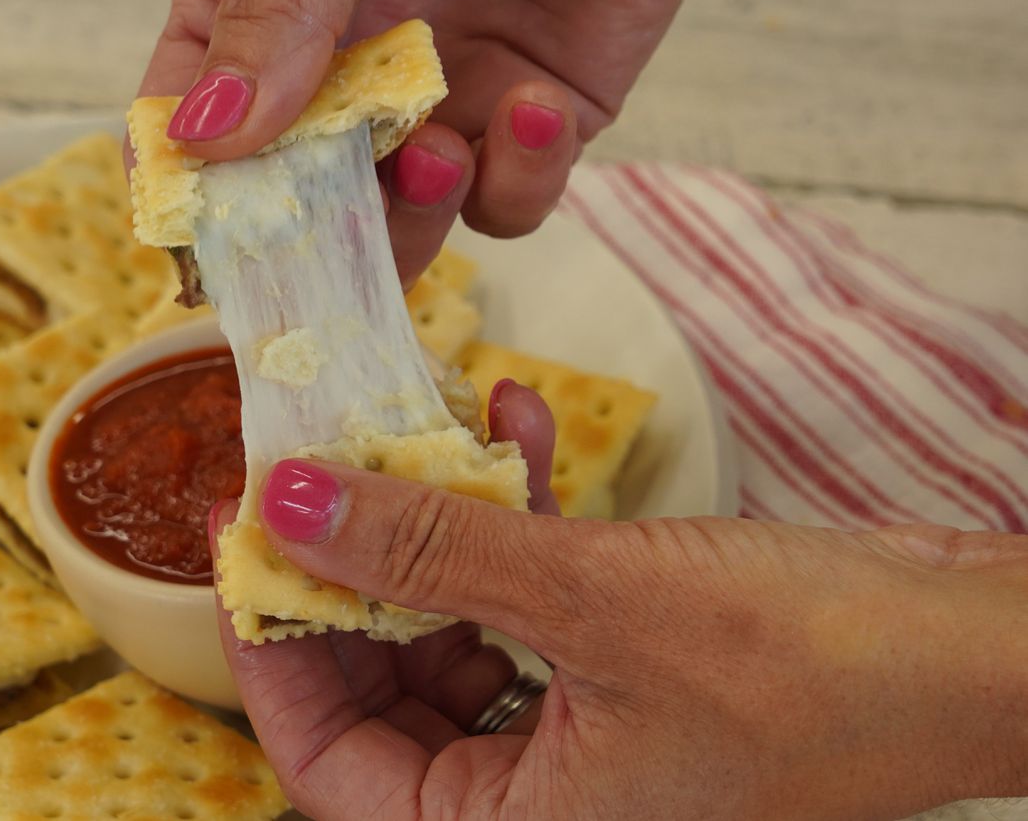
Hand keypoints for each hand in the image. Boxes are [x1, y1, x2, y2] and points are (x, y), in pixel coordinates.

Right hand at [136, 0, 975, 284]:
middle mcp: (347, 55)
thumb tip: (208, 134)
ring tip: (435, 154)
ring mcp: (444, 89)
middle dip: (309, 229)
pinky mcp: (539, 110)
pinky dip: (519, 175)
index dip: (191, 181)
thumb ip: (283, 6)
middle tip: (321, 244)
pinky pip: (511, 195)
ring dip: (414, 212)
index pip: (196, 110)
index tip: (199, 235)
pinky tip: (536, 104)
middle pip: (298, 191)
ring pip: (403, 218)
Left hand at [214, 395, 1027, 818]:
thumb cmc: (816, 664)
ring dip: (438, 516)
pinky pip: (527, 591)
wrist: (978, 646)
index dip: (270, 653)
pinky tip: (512, 418)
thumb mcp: (594, 598)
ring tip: (425, 415)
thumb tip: (286, 504)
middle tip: (319, 459)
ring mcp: (580, 729)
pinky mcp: (618, 662)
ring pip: (450, 621)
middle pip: (381, 685)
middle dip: (353, 562)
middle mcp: (539, 798)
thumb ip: (429, 548)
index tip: (244, 538)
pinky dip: (514, 509)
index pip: (331, 765)